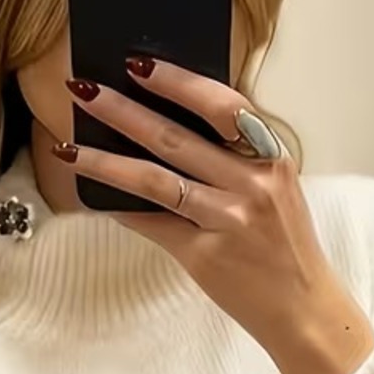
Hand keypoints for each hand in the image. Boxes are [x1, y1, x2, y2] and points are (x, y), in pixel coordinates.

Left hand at [55, 59, 373, 373]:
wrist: (305, 310)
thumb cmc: (285, 245)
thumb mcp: (276, 189)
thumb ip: (237, 156)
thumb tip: (169, 122)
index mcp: (272, 159)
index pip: (223, 105)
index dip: (179, 82)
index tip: (139, 63)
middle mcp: (252, 185)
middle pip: (176, 138)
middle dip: (122, 110)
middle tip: (82, 88)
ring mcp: (228, 221)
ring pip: (154, 181)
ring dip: (105, 161)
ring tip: (68, 145)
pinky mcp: (205, 256)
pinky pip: (152, 224)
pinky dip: (119, 208)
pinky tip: (91, 195)